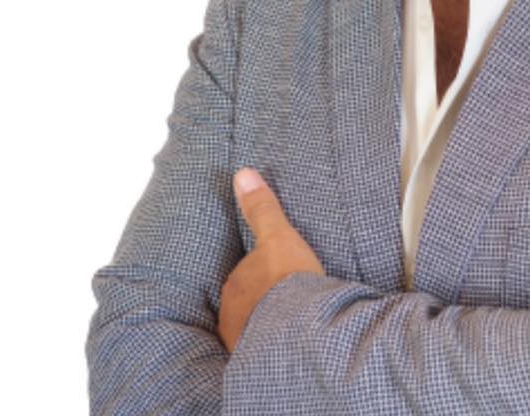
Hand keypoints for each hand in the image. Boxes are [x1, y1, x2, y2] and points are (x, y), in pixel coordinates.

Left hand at [218, 167, 324, 352]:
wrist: (298, 330)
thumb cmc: (288, 280)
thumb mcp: (279, 236)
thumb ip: (262, 208)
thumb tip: (242, 173)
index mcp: (236, 282)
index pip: (244, 273)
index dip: (260, 272)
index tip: (274, 275)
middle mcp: (232, 311)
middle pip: (245, 299)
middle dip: (260, 297)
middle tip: (284, 295)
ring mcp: (242, 336)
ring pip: (251, 323)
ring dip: (265, 319)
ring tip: (289, 318)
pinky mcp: (255, 356)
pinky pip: (262, 344)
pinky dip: (271, 339)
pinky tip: (287, 338)